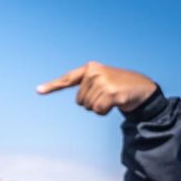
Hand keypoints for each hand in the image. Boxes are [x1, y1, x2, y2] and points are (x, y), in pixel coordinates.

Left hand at [37, 61, 156, 114]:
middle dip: (92, 102)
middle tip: (107, 95)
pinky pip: (98, 110)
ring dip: (100, 107)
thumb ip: (85, 86)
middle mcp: (94, 73)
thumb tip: (77, 99)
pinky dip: (105, 111)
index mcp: (90, 69)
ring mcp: (102, 81)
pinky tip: (115, 103)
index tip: (38, 90)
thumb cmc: (118, 86)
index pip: (67, 79)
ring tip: (112, 97)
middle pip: (80, 101)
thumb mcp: (101, 81)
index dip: (52, 86)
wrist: (142, 88)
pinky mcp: (110, 93)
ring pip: (89, 107)